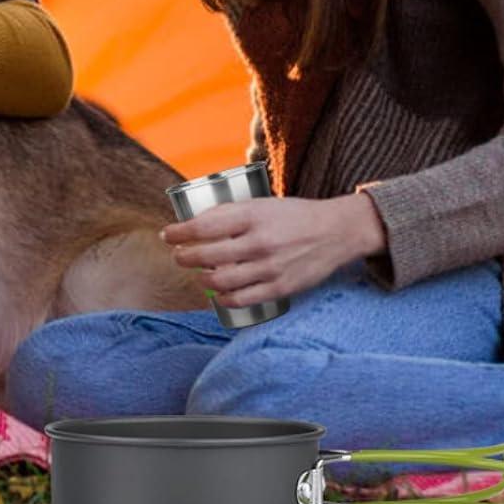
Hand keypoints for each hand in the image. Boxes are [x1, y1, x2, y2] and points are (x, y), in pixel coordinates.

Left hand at [159, 192, 386, 307]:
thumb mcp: (261, 204)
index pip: (204, 226)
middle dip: (185, 257)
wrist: (335, 231)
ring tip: (198, 274)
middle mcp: (259, 241)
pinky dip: (225, 299)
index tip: (168, 234)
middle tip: (178, 255)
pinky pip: (243, 299)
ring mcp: (270, 267)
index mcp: (252, 215)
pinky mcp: (280, 287)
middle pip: (208, 255)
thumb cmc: (293, 215)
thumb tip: (194, 223)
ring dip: (202, 278)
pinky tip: (218, 294)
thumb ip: (231, 214)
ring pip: (222, 279)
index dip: (180, 233)